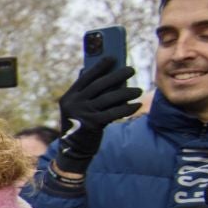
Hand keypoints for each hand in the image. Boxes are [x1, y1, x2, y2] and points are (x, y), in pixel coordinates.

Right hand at [54, 58, 142, 174]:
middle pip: (99, 85)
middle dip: (117, 75)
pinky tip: (136, 105)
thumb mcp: (76, 108)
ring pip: (109, 98)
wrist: (73, 150)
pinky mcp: (92, 124)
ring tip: (138, 90)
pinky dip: (127, 108)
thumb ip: (83, 91)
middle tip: (131, 69)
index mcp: (69, 97)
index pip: (86, 77)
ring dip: (126, 92)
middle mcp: (74, 103)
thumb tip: (89, 69)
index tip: (113, 57)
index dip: (100, 66)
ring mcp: (83, 113)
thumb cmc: (79, 124)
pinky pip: (114, 113)